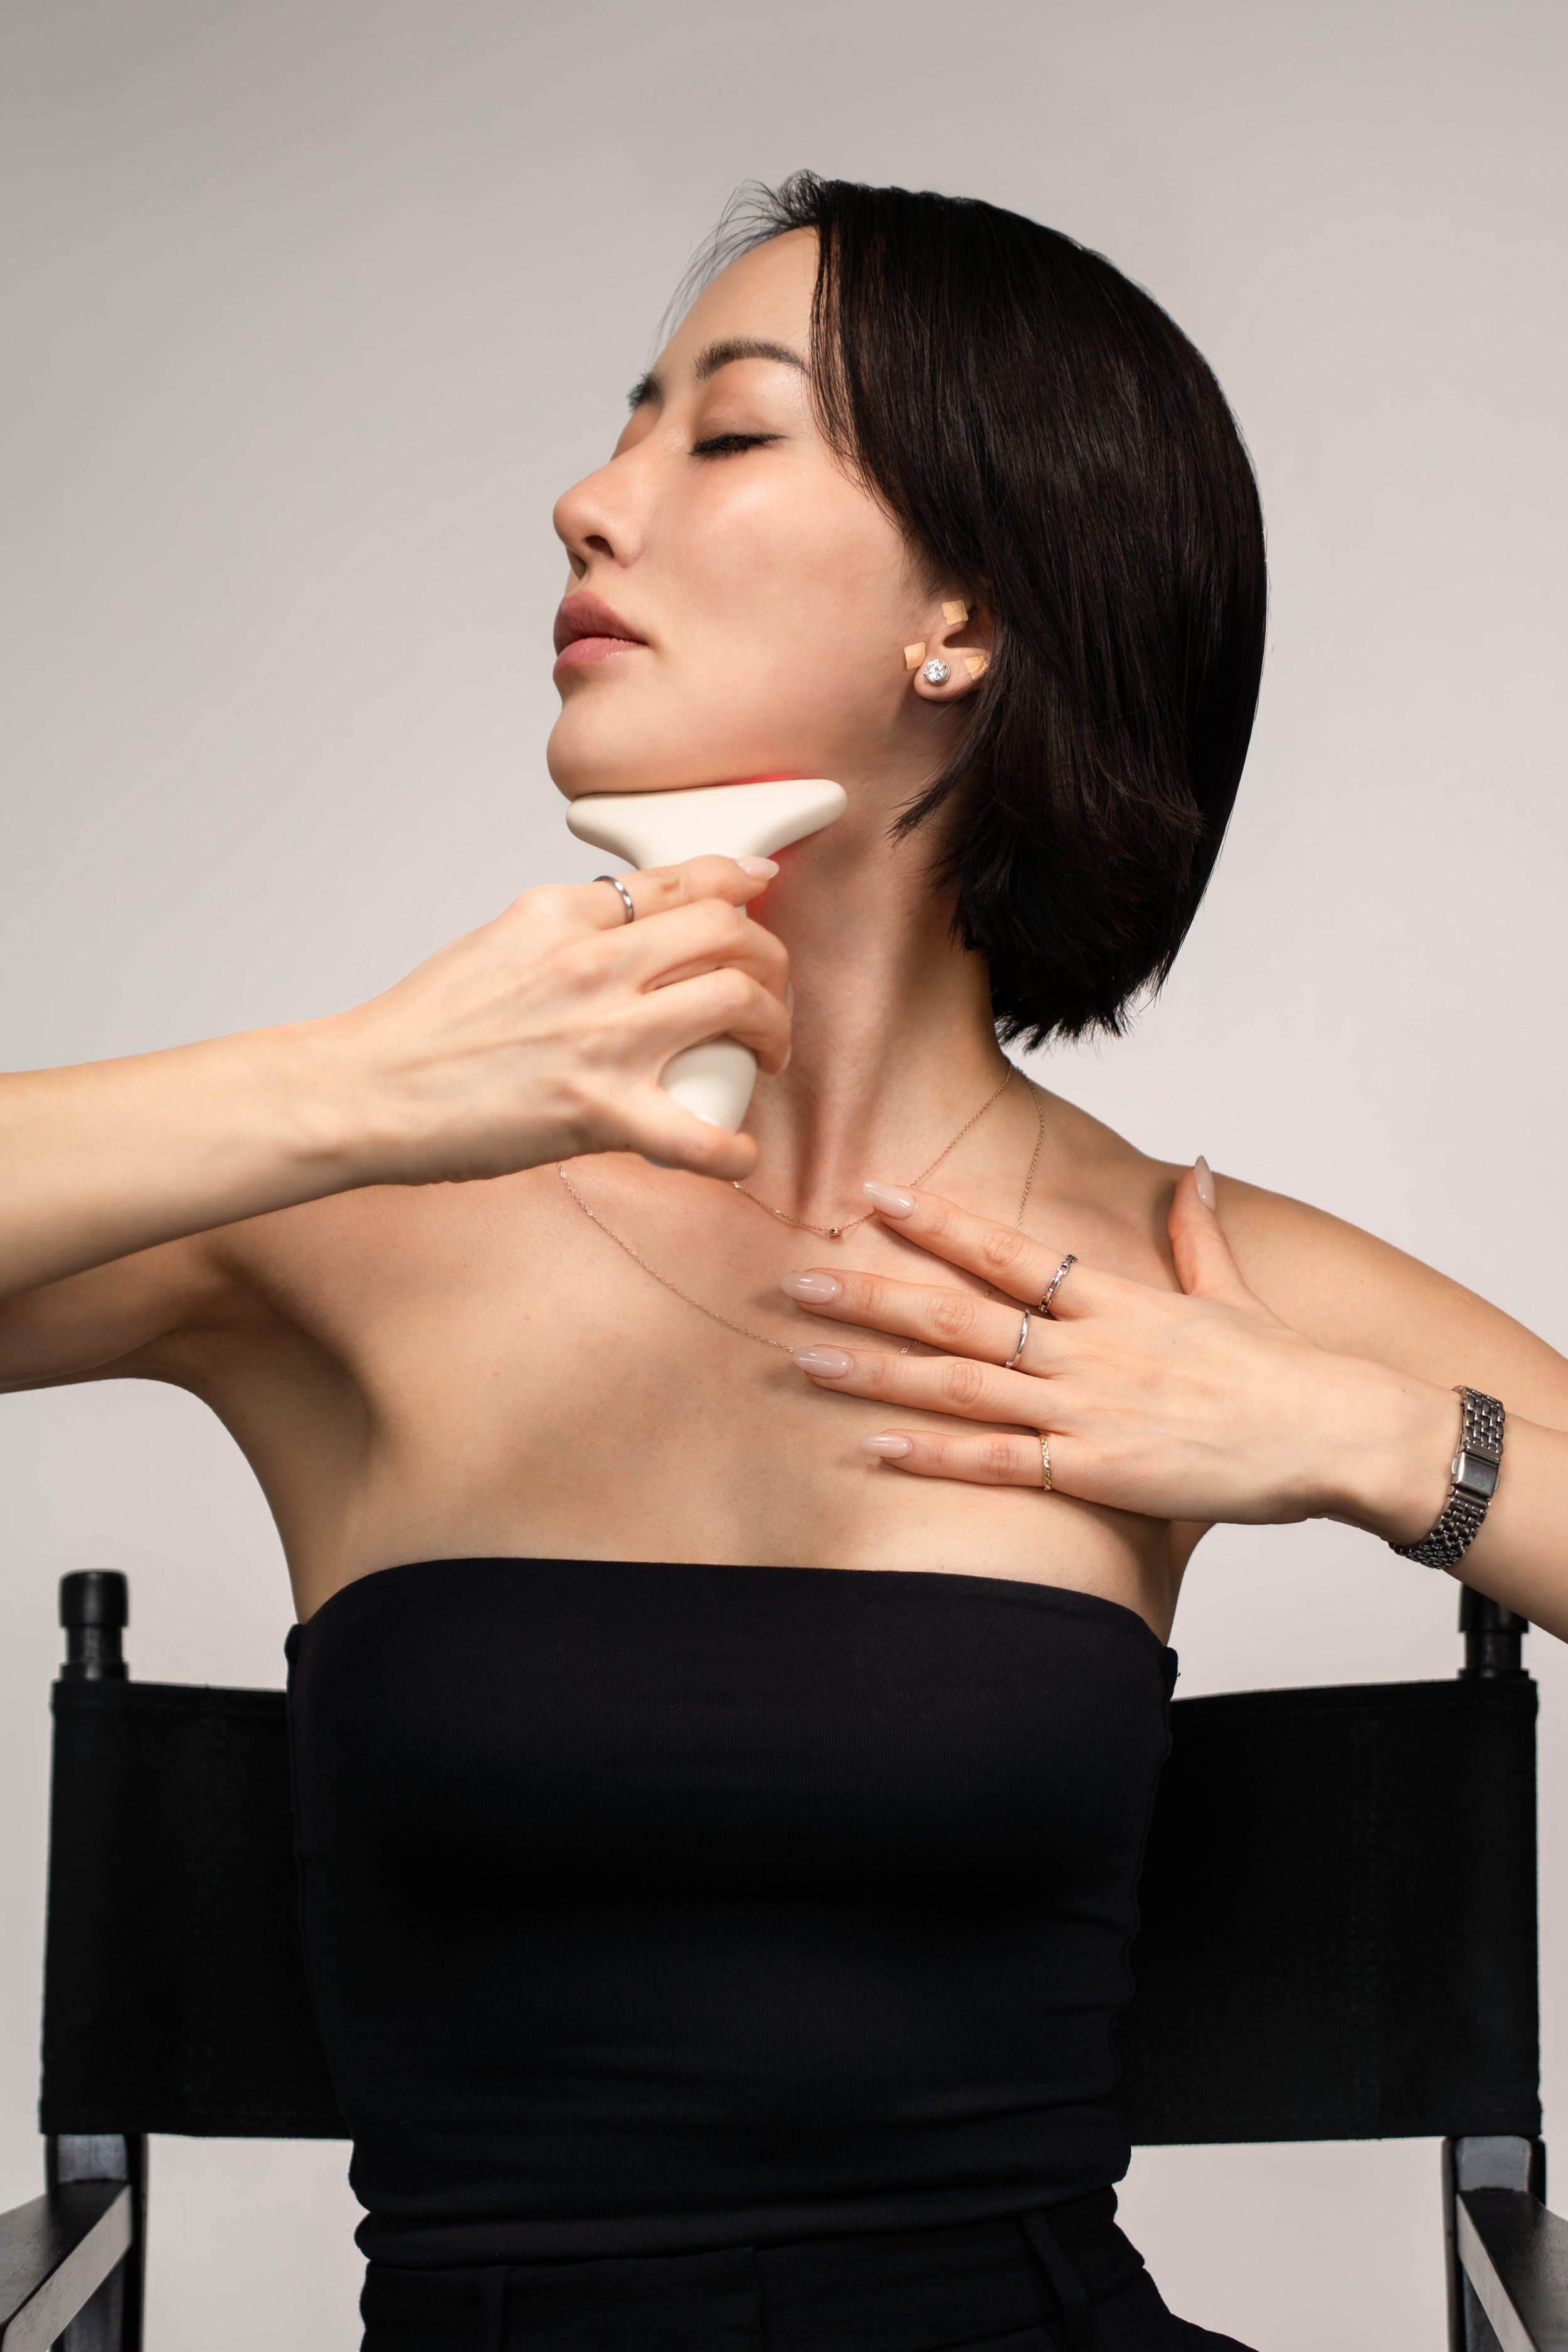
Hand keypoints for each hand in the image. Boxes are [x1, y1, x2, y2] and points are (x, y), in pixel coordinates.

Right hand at [328, 856, 789, 1185]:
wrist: (363, 1091)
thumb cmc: (421, 1031)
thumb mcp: (497, 941)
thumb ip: (564, 930)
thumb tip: (622, 931)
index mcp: (560, 915)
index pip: (680, 880)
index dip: (739, 884)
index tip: (760, 894)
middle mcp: (590, 962)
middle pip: (729, 933)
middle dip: (772, 963)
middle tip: (769, 996)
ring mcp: (600, 1035)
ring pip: (738, 1002)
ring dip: (774, 1031)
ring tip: (765, 1057)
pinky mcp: (598, 1111)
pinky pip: (701, 1136)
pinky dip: (735, 1150)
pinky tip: (736, 1154)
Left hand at [784, 1167, 1457, 1537]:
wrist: (1335, 1431)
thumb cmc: (1283, 1367)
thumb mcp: (1232, 1288)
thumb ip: (1199, 1230)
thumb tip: (1195, 1169)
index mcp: (1115, 1298)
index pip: (1006, 1249)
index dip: (936, 1221)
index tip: (874, 1195)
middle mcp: (1086, 1347)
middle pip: (959, 1312)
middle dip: (872, 1295)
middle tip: (797, 1279)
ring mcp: (1085, 1409)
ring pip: (960, 1383)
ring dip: (878, 1371)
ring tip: (807, 1357)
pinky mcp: (1095, 1472)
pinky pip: (998, 1462)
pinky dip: (934, 1456)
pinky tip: (875, 1448)